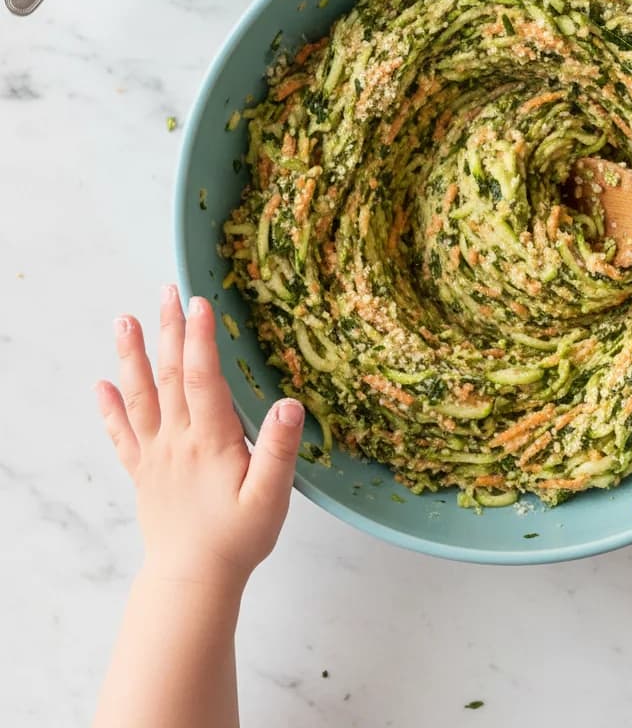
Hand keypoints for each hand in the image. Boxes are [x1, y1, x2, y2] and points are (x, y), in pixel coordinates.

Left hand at [96, 286, 304, 590]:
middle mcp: (177, 441)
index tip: (199, 302)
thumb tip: (289, 403)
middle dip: (170, 330)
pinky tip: (100, 385)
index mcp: (209, 441)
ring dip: (131, 356)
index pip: (203, 379)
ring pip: (140, 397)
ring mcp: (155, 455)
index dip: (202, 339)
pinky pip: (122, 435)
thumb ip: (279, 449)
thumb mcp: (271, 496)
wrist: (192, 581)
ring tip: (124, 320)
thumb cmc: (238, 538)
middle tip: (167, 291)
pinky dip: (109, 408)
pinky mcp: (144, 473)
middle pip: (170, 376)